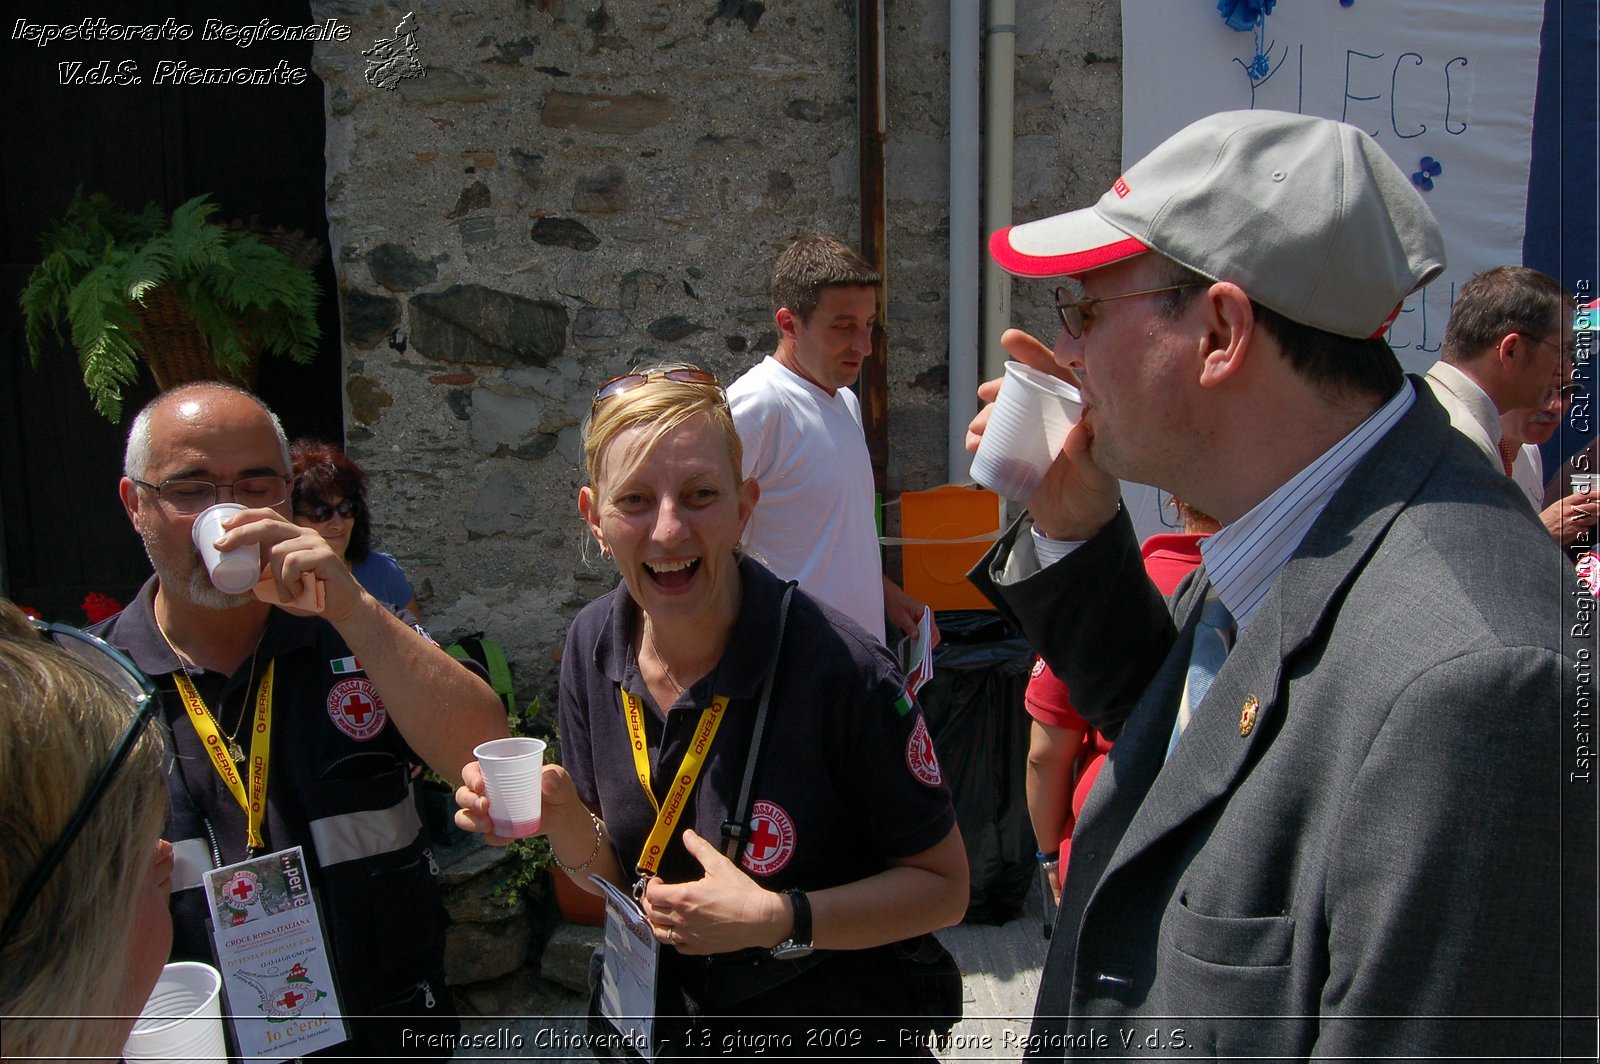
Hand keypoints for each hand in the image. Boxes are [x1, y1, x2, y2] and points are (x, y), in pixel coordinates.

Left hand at [212, 509, 360, 617]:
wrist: (341, 606)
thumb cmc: (310, 595)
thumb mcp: (277, 587)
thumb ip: (258, 580)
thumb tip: (226, 581)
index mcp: (292, 537)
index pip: (267, 516)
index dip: (244, 517)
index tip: (223, 527)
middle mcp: (303, 534)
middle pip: (268, 524)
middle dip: (241, 534)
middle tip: (221, 546)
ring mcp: (315, 543)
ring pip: (278, 551)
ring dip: (276, 578)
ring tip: (287, 592)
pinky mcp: (324, 555)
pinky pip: (293, 562)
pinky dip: (290, 580)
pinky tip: (300, 589)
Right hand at [455, 762, 579, 846]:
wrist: (562, 812)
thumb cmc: (556, 786)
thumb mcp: (559, 778)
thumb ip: (555, 777)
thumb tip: (547, 784)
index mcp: (495, 772)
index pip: (471, 771)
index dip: (470, 777)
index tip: (480, 785)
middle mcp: (486, 792)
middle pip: (462, 794)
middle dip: (468, 800)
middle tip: (485, 806)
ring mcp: (488, 813)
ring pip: (464, 816)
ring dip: (471, 821)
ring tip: (487, 825)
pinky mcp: (496, 830)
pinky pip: (486, 837)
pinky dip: (494, 838)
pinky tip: (508, 837)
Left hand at [639, 830, 787, 954]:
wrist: (759, 918)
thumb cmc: (740, 891)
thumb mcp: (720, 865)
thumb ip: (700, 849)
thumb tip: (687, 834)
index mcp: (683, 897)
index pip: (652, 895)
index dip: (651, 886)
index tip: (658, 881)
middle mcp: (681, 919)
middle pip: (652, 914)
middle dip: (649, 903)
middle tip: (656, 896)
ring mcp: (689, 936)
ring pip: (660, 933)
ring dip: (655, 922)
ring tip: (661, 914)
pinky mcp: (699, 947)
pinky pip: (677, 946)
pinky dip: (673, 939)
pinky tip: (678, 931)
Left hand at [883, 578, 938, 646]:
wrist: (891, 597)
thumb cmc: (896, 603)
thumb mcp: (901, 617)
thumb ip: (910, 627)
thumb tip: (917, 636)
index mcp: (925, 612)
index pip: (933, 629)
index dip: (930, 641)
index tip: (925, 650)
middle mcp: (927, 615)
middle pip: (933, 633)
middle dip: (928, 643)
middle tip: (921, 654)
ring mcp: (924, 619)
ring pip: (929, 634)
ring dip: (925, 642)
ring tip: (918, 652)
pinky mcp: (920, 622)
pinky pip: (923, 632)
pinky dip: (921, 639)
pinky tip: (915, 645)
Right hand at [966, 330, 1119, 540]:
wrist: (1076, 526)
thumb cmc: (1095, 495)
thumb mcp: (1099, 478)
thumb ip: (1090, 456)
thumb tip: (1078, 431)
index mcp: (1074, 412)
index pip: (1056, 374)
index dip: (1033, 354)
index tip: (1009, 340)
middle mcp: (1051, 418)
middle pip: (1024, 391)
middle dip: (1001, 387)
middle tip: (986, 392)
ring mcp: (1031, 437)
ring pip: (1005, 415)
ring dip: (987, 417)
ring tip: (977, 430)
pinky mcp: (1015, 457)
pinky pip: (994, 444)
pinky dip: (980, 442)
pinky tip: (974, 445)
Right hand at [1540, 492, 1598, 546]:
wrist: (1540, 533)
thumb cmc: (1544, 522)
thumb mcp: (1554, 508)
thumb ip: (1568, 505)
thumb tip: (1579, 503)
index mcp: (1564, 503)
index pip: (1584, 495)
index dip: (1596, 493)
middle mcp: (1571, 511)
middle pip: (1593, 506)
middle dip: (1599, 507)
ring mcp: (1575, 521)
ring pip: (1593, 519)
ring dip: (1592, 520)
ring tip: (1586, 521)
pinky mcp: (1576, 531)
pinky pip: (1587, 529)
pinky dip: (1585, 530)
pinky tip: (1579, 529)